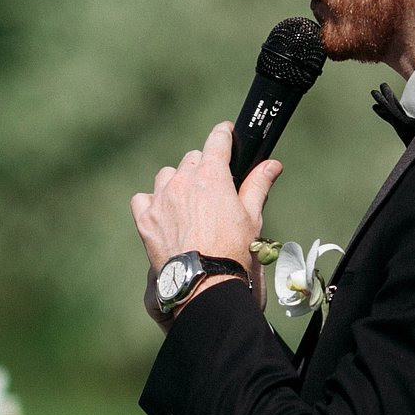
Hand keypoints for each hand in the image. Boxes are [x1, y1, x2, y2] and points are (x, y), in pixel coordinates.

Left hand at [130, 123, 281, 323]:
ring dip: (177, 183)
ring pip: (167, 176)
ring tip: (188, 203)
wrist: (203, 282)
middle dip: (203, 167)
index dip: (223, 134)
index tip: (226, 133)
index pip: (217, 141)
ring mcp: (161, 199)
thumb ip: (258, 185)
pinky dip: (152, 202)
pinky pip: (142, 198)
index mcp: (212, 176)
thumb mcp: (251, 216)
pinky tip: (162, 213)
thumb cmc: (232, 250)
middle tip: (212, 187)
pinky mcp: (145, 219)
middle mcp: (183, 181)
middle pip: (192, 159)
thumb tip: (272, 164)